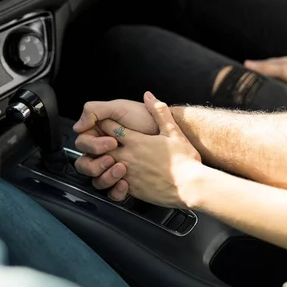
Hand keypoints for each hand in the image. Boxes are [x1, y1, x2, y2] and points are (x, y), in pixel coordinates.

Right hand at [72, 100, 158, 200]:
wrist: (171, 136)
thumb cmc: (147, 120)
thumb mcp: (121, 108)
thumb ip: (95, 110)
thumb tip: (78, 126)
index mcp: (101, 134)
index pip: (83, 144)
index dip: (93, 144)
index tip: (111, 142)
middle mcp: (106, 152)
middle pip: (86, 164)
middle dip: (96, 164)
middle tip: (112, 159)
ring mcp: (114, 168)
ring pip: (96, 180)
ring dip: (105, 177)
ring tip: (122, 170)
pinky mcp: (125, 182)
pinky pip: (112, 192)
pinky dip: (116, 191)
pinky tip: (125, 184)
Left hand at [97, 92, 202, 208]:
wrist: (190, 186)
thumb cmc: (184, 160)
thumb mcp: (173, 131)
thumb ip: (159, 112)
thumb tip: (148, 96)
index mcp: (136, 141)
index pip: (110, 127)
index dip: (105, 123)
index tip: (104, 121)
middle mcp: (128, 157)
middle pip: (100, 148)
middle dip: (97, 144)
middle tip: (101, 142)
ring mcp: (128, 174)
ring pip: (102, 169)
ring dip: (102, 164)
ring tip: (109, 162)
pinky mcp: (132, 189)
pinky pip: (112, 187)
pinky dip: (112, 183)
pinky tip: (119, 180)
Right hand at [244, 48, 286, 87]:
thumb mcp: (284, 71)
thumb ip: (266, 69)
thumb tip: (245, 64)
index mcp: (276, 63)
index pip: (257, 67)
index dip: (247, 71)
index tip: (234, 75)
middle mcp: (282, 65)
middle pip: (264, 70)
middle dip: (254, 74)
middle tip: (242, 80)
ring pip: (274, 74)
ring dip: (265, 77)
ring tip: (256, 82)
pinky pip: (283, 79)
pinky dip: (277, 82)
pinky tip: (278, 85)